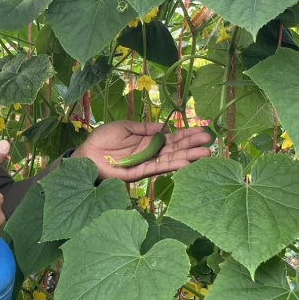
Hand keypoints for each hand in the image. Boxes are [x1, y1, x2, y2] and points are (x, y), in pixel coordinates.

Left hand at [71, 121, 211, 181]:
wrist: (87, 153)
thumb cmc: (103, 139)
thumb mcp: (125, 127)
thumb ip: (144, 128)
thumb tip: (163, 126)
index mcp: (148, 141)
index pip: (172, 138)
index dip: (187, 135)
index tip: (203, 130)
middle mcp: (151, 153)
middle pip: (175, 149)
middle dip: (192, 145)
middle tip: (211, 141)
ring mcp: (146, 163)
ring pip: (171, 159)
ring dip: (188, 156)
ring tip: (206, 153)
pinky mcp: (139, 173)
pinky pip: (158, 168)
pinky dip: (172, 166)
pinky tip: (187, 163)